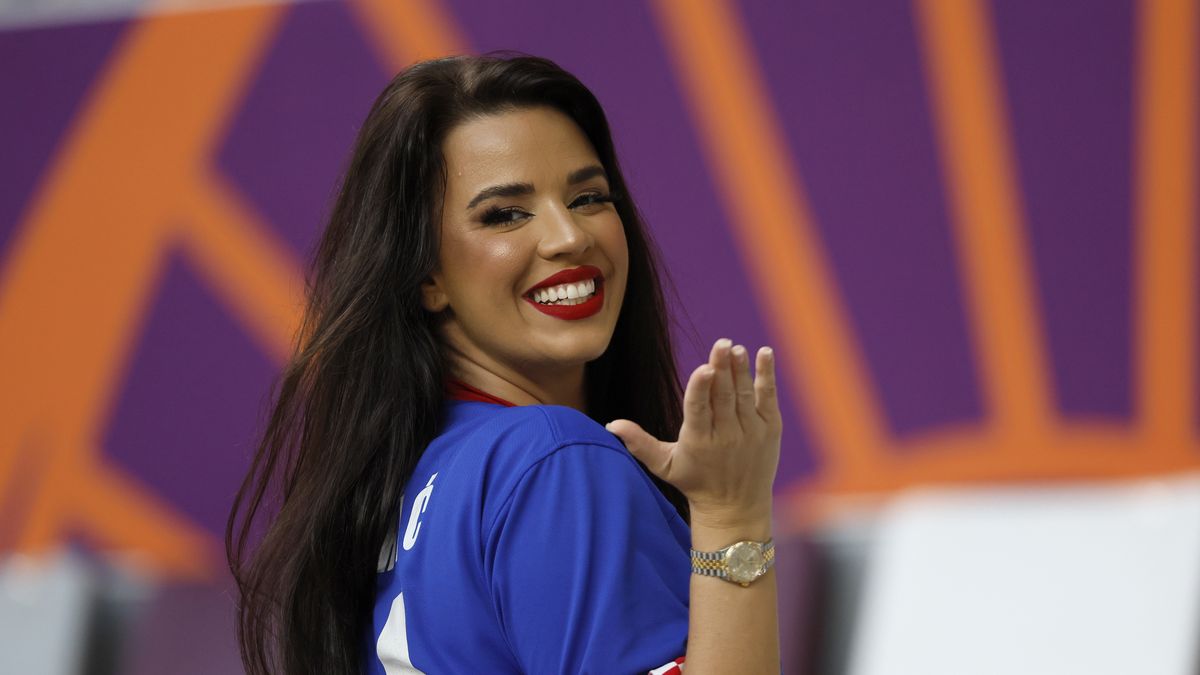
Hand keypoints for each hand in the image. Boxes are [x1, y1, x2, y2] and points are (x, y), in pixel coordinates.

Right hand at [606, 338, 781, 525]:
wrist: (735, 507)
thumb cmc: (695, 482)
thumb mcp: (664, 465)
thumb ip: (639, 443)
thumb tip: (611, 424)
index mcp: (698, 441)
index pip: (698, 409)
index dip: (701, 388)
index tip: (704, 368)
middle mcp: (726, 436)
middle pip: (723, 397)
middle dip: (722, 368)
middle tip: (722, 343)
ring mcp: (750, 432)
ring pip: (744, 395)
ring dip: (741, 369)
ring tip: (736, 348)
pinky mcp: (769, 430)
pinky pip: (768, 398)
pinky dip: (766, 375)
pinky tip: (764, 352)